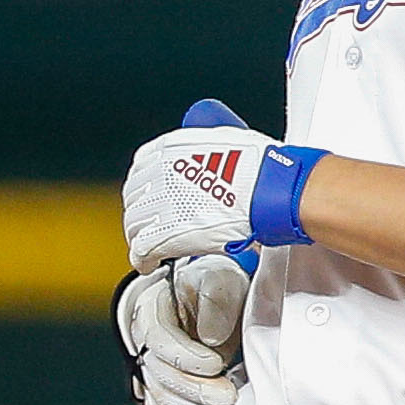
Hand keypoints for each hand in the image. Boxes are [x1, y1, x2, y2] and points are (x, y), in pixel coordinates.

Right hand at [118, 254, 250, 404]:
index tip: (216, 364)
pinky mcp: (163, 391)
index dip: (185, 357)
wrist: (219, 301)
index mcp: (153, 309)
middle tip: (229, 396)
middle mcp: (146, 342)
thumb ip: (216, 299)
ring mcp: (153, 370)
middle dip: (196, 391)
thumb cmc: (218, 287)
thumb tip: (210, 337)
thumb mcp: (223, 279)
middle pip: (160, 375)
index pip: (157, 339)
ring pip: (162, 400)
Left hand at [120, 97, 322, 269]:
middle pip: (136, 197)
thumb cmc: (260, 167)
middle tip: (153, 221)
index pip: (141, 167)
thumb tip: (211, 155)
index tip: (151, 194)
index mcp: (170, 148)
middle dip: (142, 211)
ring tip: (151, 245)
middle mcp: (159, 173)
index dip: (146, 185)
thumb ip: (206, 148)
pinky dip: (143, 259)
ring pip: (135, 225)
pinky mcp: (165, 235)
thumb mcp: (225, 141)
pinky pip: (141, 250)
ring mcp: (160, 204)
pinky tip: (149, 263)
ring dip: (141, 235)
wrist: (269, 191)